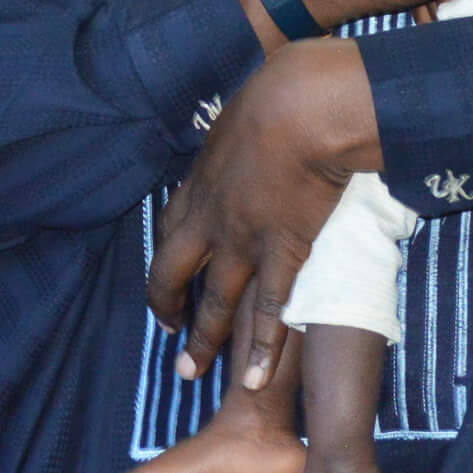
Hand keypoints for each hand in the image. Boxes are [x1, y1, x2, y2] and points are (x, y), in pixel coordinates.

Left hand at [145, 39, 378, 392]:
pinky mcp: (283, 253)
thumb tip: (249, 131)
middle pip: (174, 275)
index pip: (171, 230)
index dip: (167, 261)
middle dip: (167, 310)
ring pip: (215, 303)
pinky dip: (261, 350)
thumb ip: (239, 137)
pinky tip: (253, 380)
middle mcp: (211, 219)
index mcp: (200, 181)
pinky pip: (269, 312)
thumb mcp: (242, 112)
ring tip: (192, 371)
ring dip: (203, 340)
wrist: (305, 106)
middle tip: (169, 338)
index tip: (168, 282)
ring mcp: (244, 241)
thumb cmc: (281, 92)